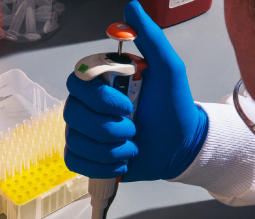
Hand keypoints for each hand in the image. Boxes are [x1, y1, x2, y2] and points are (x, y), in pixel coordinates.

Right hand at [63, 0, 207, 180]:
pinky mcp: (87, 157)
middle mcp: (87, 106)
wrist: (181, 145)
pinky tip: (121, 162)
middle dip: (107, 128)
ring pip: (76, 140)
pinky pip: (75, 161)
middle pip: (72, 114)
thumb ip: (150, 37)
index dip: (98, 98)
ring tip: (132, 147)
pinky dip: (101, 165)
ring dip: (109, 149)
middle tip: (133, 129)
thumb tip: (131, 7)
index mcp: (101, 83)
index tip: (127, 105)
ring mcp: (84, 132)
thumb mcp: (168, 68)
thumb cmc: (174, 107)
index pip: (76, 82)